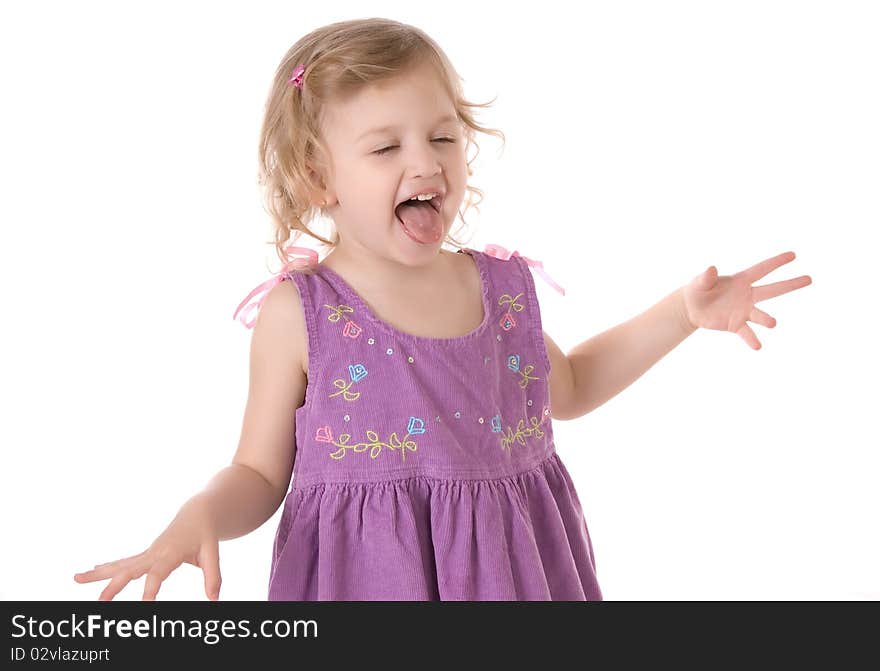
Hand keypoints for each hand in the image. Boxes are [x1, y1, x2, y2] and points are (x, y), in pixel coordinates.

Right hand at [73, 499, 220, 600]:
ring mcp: (148, 552)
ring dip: (99, 572)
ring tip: (76, 578)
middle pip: (131, 570)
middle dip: (114, 586)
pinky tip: (91, 571)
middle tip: (100, 602)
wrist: (199, 512)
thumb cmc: (206, 534)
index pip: (158, 573)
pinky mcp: (146, 554)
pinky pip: (124, 562)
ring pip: (121, 564)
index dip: (151, 589)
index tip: (145, 606)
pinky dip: (107, 567)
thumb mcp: (213, 553)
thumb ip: (213, 576)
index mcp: (172, 552)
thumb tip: (215, 601)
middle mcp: (156, 552)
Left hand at [680, 251, 811, 349]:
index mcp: (741, 280)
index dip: (776, 262)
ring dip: (767, 319)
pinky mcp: (736, 325)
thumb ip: (706, 276)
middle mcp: (747, 295)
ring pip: (761, 315)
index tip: (793, 255)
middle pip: (773, 289)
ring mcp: (744, 311)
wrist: (691, 309)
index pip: (762, 269)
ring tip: (772, 323)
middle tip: (809, 279)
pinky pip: (747, 333)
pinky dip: (752, 339)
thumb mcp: (699, 282)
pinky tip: (757, 346)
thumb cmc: (697, 290)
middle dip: (790, 284)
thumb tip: (711, 269)